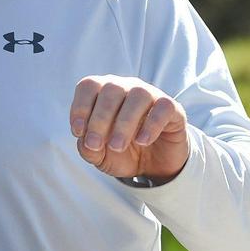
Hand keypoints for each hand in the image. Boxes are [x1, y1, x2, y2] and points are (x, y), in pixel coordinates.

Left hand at [69, 75, 188, 182]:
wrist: (152, 165)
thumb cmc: (120, 151)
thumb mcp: (99, 154)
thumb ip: (88, 148)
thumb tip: (87, 142)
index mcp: (103, 92)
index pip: (88, 86)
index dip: (80, 107)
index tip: (77, 132)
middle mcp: (126, 87)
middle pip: (111, 89)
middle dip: (99, 119)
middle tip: (96, 145)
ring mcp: (150, 94)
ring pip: (138, 96)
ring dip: (124, 122)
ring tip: (117, 146)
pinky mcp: (172, 108)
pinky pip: (163, 107)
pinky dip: (151, 124)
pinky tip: (141, 141)